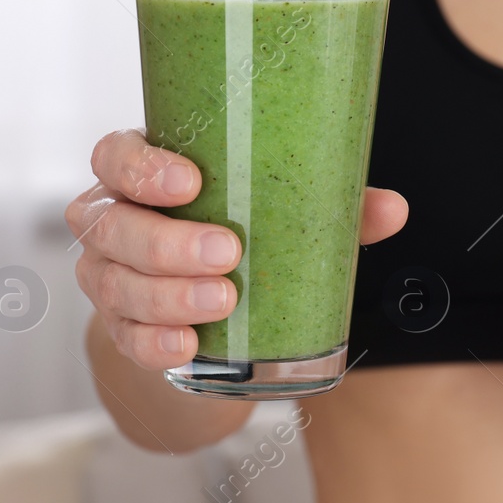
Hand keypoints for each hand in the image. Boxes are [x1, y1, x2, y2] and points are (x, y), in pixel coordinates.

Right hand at [66, 129, 407, 370]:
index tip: (191, 183)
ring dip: (168, 295)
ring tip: (223, 300)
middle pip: (112, 225)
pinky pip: (125, 337)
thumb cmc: (241, 236)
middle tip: (227, 253)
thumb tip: (392, 210)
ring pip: (115, 283)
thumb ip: (332, 206)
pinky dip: (154, 343)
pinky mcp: (120, 329)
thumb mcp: (280, 214)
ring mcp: (109, 277)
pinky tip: (186, 345)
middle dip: (167, 241)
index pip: (115, 156)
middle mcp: (114, 221)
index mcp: (146, 175)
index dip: (141, 168)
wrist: (209, 318)